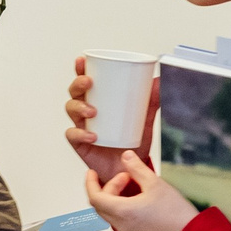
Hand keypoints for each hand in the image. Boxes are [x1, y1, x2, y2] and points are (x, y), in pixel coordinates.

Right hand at [62, 56, 158, 173]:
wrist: (130, 169)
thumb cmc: (132, 142)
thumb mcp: (144, 119)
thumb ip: (152, 101)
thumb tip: (159, 81)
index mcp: (98, 101)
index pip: (86, 82)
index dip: (81, 70)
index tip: (83, 60)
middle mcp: (86, 112)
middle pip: (74, 93)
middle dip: (78, 84)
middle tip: (89, 83)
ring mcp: (82, 127)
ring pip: (71, 110)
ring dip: (79, 107)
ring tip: (93, 111)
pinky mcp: (80, 144)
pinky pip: (73, 136)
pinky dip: (80, 134)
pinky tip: (92, 135)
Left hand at [87, 150, 197, 230]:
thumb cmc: (176, 214)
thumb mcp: (155, 184)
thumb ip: (137, 168)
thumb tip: (126, 157)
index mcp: (122, 212)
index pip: (95, 197)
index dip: (91, 183)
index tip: (92, 174)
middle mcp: (122, 227)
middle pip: (103, 207)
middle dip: (109, 189)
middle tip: (126, 177)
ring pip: (114, 216)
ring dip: (119, 201)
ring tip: (138, 191)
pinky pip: (126, 226)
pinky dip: (128, 213)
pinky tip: (145, 207)